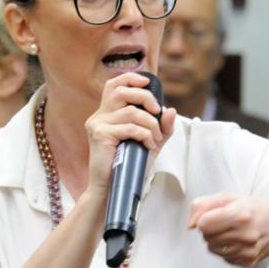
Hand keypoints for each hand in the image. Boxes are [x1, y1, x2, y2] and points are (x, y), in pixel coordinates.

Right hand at [83, 72, 175, 196]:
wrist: (112, 189)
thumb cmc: (128, 167)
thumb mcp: (149, 143)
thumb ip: (161, 128)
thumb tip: (171, 110)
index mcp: (106, 114)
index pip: (114, 85)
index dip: (131, 78)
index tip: (148, 83)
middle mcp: (99, 116)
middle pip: (121, 91)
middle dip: (145, 98)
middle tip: (157, 112)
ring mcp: (97, 125)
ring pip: (131, 112)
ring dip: (150, 124)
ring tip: (155, 138)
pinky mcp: (99, 135)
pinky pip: (129, 128)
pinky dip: (145, 135)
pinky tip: (148, 145)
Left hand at [188, 194, 268, 267]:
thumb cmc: (255, 209)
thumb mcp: (229, 197)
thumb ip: (202, 206)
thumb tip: (190, 225)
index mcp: (240, 215)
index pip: (203, 224)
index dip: (205, 219)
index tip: (215, 215)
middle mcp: (244, 235)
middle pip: (206, 237)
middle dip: (211, 229)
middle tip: (225, 223)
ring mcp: (246, 251)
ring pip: (212, 248)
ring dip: (217, 240)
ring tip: (232, 231)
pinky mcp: (247, 262)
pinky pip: (223, 257)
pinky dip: (226, 249)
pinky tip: (239, 241)